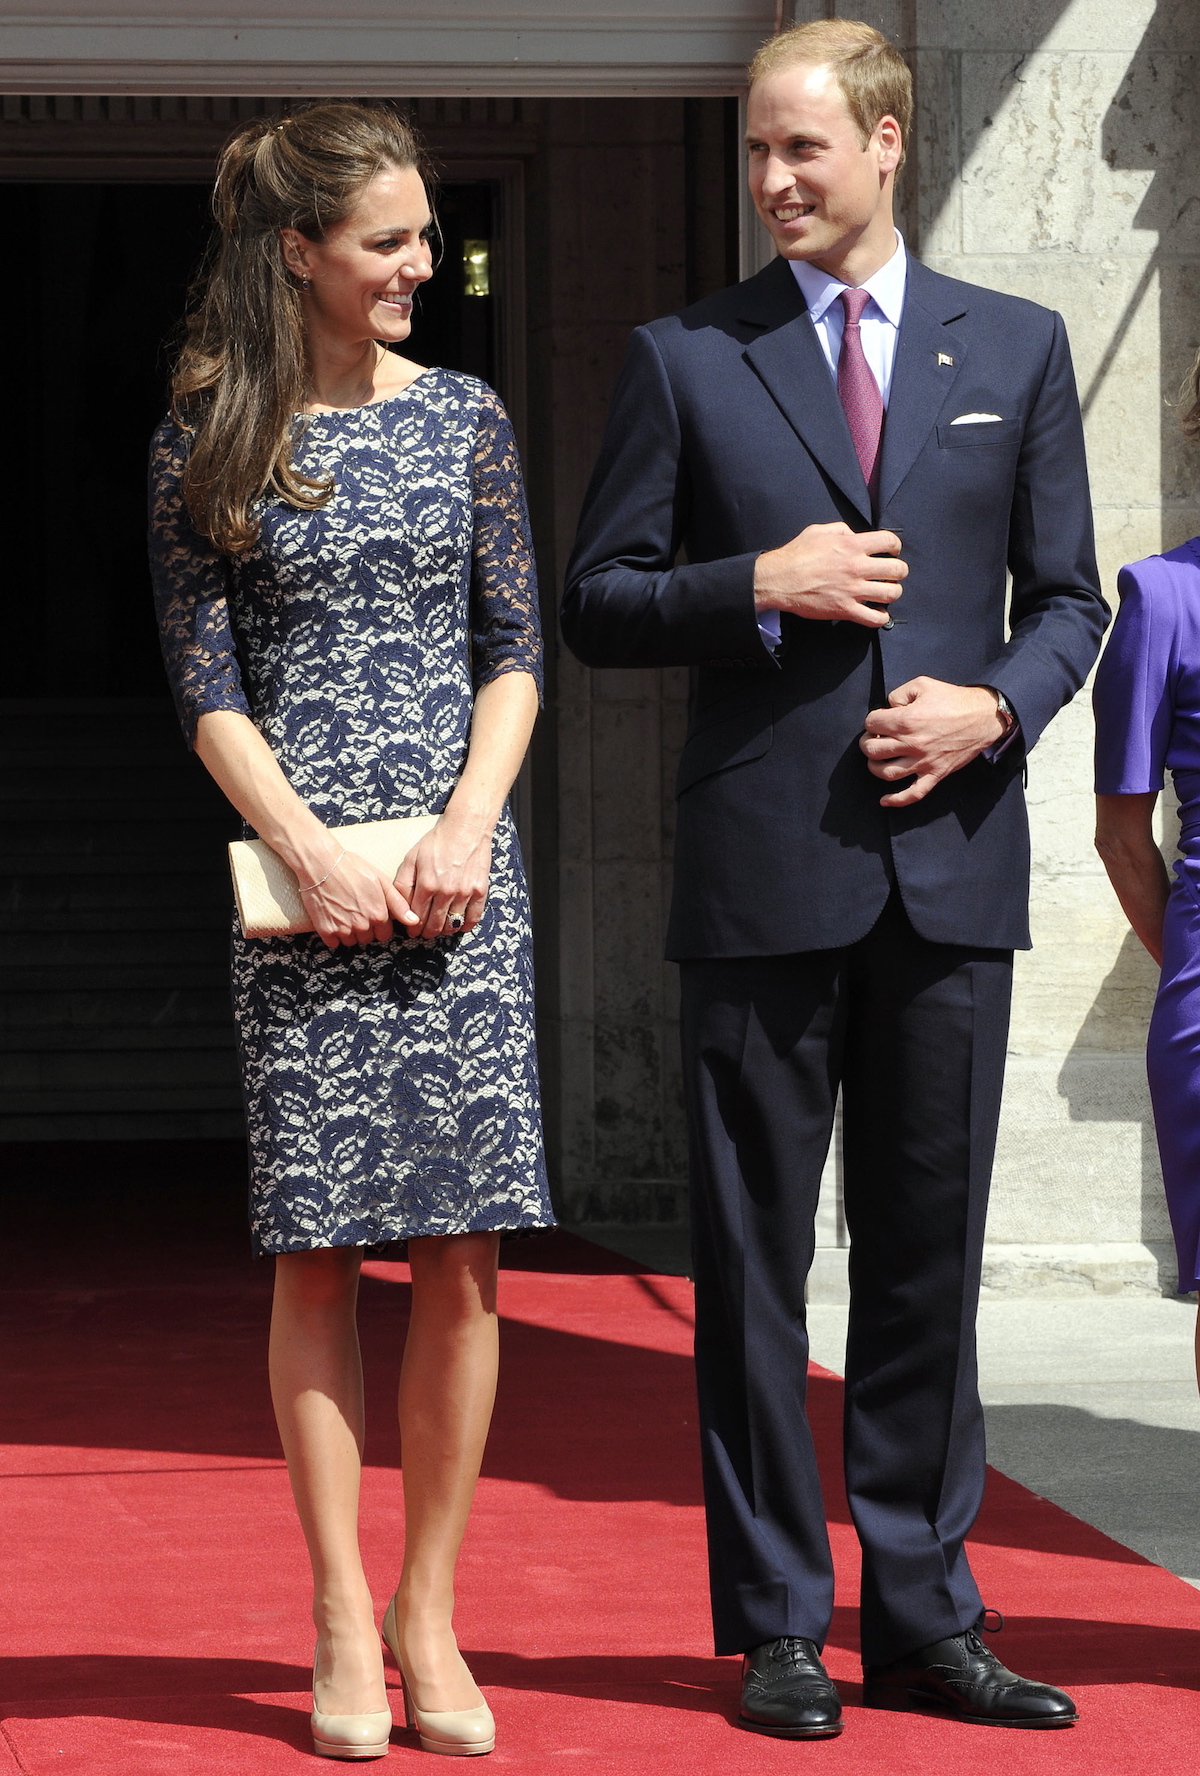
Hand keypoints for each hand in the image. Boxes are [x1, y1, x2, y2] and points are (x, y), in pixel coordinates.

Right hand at [301, 847, 419, 949]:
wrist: (321, 864)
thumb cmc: (352, 868)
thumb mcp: (381, 881)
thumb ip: (398, 904)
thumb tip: (414, 921)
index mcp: (378, 915)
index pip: (384, 934)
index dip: (379, 924)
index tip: (371, 913)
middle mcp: (362, 926)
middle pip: (368, 938)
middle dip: (365, 928)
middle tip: (356, 910)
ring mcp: (343, 929)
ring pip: (351, 941)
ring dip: (349, 932)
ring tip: (344, 912)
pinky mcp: (326, 930)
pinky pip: (334, 943)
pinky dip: (333, 934)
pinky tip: (333, 918)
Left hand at [394, 813, 492, 939]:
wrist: (466, 828)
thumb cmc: (436, 842)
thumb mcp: (411, 858)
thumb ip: (403, 884)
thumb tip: (399, 907)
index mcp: (426, 884)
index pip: (417, 917)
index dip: (413, 928)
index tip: (413, 932)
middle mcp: (446, 891)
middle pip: (435, 925)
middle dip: (427, 932)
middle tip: (425, 933)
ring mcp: (465, 892)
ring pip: (452, 924)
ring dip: (444, 930)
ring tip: (440, 928)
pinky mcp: (480, 890)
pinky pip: (473, 918)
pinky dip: (465, 925)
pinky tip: (459, 924)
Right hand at [753, 522, 906, 626]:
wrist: (778, 580)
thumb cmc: (796, 554)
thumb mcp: (818, 531)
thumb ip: (841, 530)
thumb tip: (855, 535)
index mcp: (852, 545)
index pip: (890, 542)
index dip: (895, 547)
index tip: (891, 552)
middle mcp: (857, 567)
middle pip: (898, 570)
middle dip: (898, 571)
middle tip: (892, 574)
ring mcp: (852, 590)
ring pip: (891, 593)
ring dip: (892, 593)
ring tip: (885, 592)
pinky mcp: (845, 610)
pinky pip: (875, 618)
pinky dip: (881, 617)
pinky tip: (877, 612)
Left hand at [859, 678, 1006, 806]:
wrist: (984, 717)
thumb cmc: (954, 700)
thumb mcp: (923, 685)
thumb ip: (899, 694)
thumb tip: (888, 708)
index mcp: (906, 720)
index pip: (872, 723)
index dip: (872, 720)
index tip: (879, 720)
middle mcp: (912, 744)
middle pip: (873, 750)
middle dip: (867, 744)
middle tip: (872, 739)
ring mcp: (923, 762)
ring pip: (886, 773)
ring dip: (874, 767)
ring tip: (877, 759)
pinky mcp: (935, 774)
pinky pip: (914, 793)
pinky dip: (897, 800)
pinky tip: (884, 800)